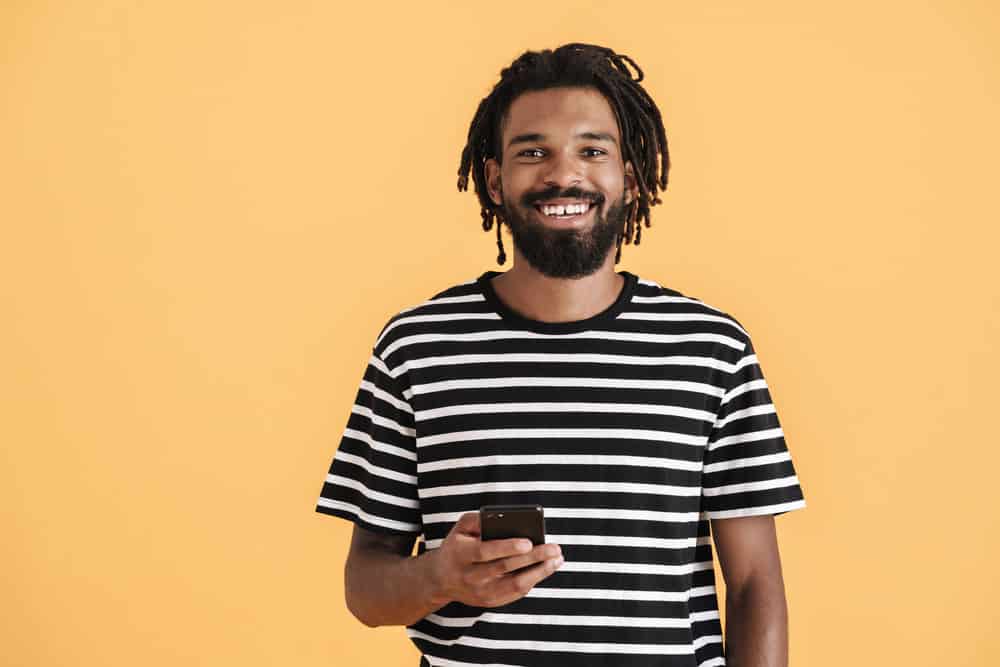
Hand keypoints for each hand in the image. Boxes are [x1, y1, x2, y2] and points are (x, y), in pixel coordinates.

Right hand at [428, 511, 563, 607]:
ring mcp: (480, 592)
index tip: (528, 542)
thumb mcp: (460, 528)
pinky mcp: (490, 602)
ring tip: (557, 559)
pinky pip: (516, 593)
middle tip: (554, 548)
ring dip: (539, 572)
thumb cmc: (457, 546)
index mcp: (461, 554)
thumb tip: (504, 518)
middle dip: (533, 558)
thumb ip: (479, 519)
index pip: (485, 552)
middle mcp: (470, 576)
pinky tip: (545, 569)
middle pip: (505, 568)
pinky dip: (533, 581)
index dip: (507, 547)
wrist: (441, 579)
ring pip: (515, 585)